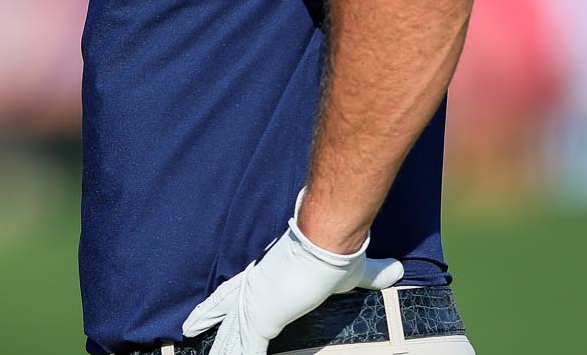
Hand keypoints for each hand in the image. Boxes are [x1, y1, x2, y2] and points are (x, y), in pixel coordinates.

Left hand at [181, 191, 401, 354]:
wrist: (328, 243)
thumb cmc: (338, 254)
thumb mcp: (357, 271)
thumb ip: (373, 274)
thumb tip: (398, 270)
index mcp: (266, 279)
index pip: (236, 294)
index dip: (220, 304)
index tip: (207, 311)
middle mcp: (253, 291)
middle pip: (224, 313)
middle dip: (208, 325)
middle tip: (188, 331)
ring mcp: (254, 305)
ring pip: (229, 336)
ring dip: (218, 348)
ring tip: (197, 353)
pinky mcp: (261, 319)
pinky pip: (245, 349)